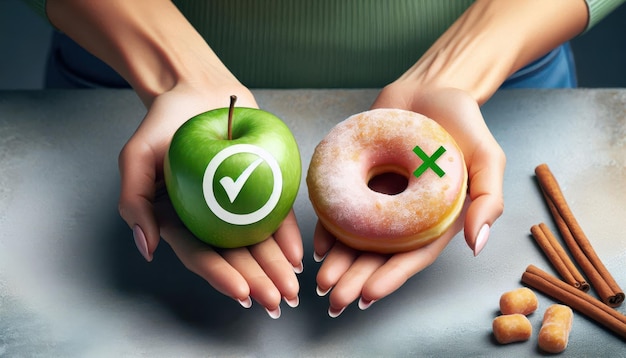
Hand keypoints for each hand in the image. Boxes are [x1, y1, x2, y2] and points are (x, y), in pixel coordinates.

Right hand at [117, 84, 302, 317]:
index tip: (243, 292)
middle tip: (277, 302)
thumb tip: (147, 248)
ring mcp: (237, 205)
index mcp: (180, 220)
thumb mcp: (136, 157)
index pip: (200, 255)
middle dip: (257, 282)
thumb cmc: (162, 125)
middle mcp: (210, 219)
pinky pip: (275, 216)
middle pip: (234, 257)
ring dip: (276, 268)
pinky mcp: (260, 188)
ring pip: (258, 243)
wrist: (196, 91)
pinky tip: (298, 255)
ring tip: (292, 289)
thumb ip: (135, 201)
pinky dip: (286, 237)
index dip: (221, 277)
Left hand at [314, 85, 504, 316]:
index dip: (391, 277)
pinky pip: (342, 208)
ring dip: (339, 262)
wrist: (431, 88)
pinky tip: (317, 246)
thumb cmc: (464, 125)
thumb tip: (476, 246)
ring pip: (357, 237)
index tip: (368, 296)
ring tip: (321, 282)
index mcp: (436, 219)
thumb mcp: (488, 159)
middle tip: (333, 301)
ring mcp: (381, 198)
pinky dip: (329, 228)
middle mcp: (406, 215)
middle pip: (380, 254)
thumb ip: (487, 200)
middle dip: (357, 279)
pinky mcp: (361, 179)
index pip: (413, 256)